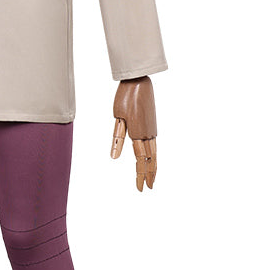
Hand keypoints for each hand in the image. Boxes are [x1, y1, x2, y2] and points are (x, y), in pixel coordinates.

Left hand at [110, 76, 156, 191]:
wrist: (138, 81)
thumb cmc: (125, 97)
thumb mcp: (118, 118)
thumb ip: (117, 138)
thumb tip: (114, 157)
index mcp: (138, 134)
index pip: (140, 161)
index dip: (140, 176)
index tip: (139, 188)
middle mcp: (148, 134)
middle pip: (150, 160)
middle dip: (148, 175)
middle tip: (147, 188)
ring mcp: (152, 129)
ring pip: (155, 153)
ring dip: (154, 167)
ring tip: (153, 178)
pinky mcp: (152, 125)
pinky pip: (154, 145)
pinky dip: (155, 156)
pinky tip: (153, 158)